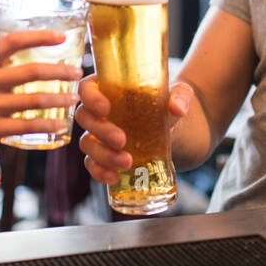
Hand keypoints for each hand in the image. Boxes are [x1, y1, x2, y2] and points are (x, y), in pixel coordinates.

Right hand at [0, 30, 82, 162]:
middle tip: (78, 72)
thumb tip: (25, 63)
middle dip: (59, 71)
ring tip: (73, 99)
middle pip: (29, 71)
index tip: (62, 36)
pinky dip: (44, 125)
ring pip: (31, 101)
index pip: (12, 41)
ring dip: (57, 100)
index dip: (39, 36)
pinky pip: (23, 126)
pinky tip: (58, 125)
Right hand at [76, 75, 192, 185]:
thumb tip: (178, 108)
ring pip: (87, 143)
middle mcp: (99, 111)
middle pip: (84, 117)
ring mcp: (99, 134)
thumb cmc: (169, 104)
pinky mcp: (104, 155)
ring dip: (102, 155)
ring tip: (127, 162)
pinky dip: (99, 172)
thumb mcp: (179, 94)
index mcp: (109, 87)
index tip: (106, 108)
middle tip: (122, 140)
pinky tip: (114, 177)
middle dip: (100, 131)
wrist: (174, 129)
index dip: (90, 97)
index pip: (87, 87)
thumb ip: (180, 96)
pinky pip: (93, 164)